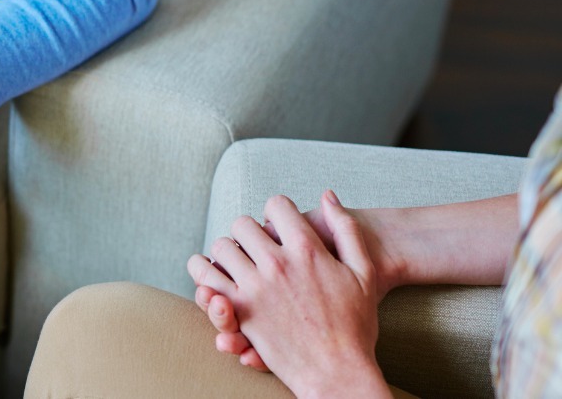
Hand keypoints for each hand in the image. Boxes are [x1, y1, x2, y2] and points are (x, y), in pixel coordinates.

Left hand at [187, 192, 390, 397]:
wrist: (339, 371)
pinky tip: (209, 274)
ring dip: (226, 250)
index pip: (277, 206)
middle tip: (255, 245)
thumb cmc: (357, 325)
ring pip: (221, 246)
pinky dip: (202, 271)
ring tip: (235, 260)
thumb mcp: (364, 271)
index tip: (277, 224)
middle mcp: (277, 264)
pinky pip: (205, 278)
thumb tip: (327, 195)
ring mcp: (255, 287)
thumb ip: (346, 229)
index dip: (276, 211)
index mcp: (308, 250)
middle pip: (243, 224)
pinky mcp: (239, 311)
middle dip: (248, 231)